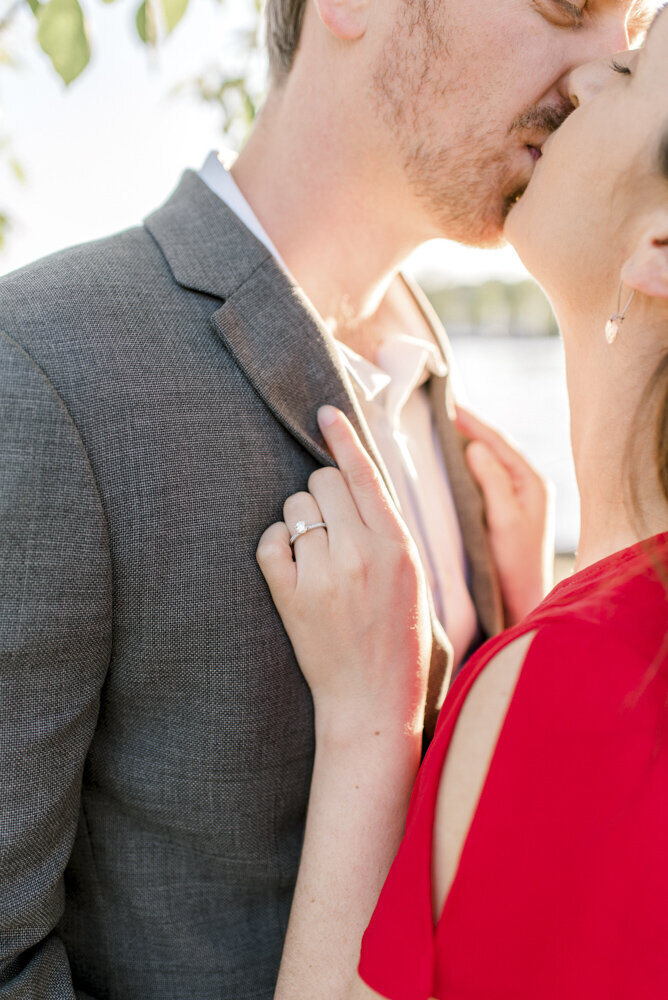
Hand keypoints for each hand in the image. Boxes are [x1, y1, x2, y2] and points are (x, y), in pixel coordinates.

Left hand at [257, 406, 431, 741]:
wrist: (372, 701)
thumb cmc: (398, 640)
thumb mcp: (414, 578)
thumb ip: (389, 531)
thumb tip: (359, 484)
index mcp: (399, 546)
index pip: (365, 474)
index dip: (343, 437)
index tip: (325, 411)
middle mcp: (362, 553)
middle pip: (322, 481)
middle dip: (321, 492)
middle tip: (329, 525)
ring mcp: (323, 574)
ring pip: (294, 507)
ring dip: (300, 522)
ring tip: (316, 557)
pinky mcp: (291, 595)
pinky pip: (270, 540)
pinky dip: (277, 547)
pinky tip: (292, 568)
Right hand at [456, 406, 554, 624]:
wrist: (522, 602)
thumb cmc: (515, 566)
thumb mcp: (503, 520)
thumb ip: (493, 481)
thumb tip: (475, 447)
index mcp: (532, 483)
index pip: (498, 442)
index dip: (473, 422)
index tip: (448, 403)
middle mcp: (528, 486)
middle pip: (494, 448)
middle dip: (469, 428)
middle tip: (439, 409)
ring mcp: (518, 499)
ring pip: (489, 463)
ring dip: (467, 446)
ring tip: (441, 429)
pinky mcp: (507, 512)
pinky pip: (485, 479)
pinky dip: (468, 467)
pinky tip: (451, 464)